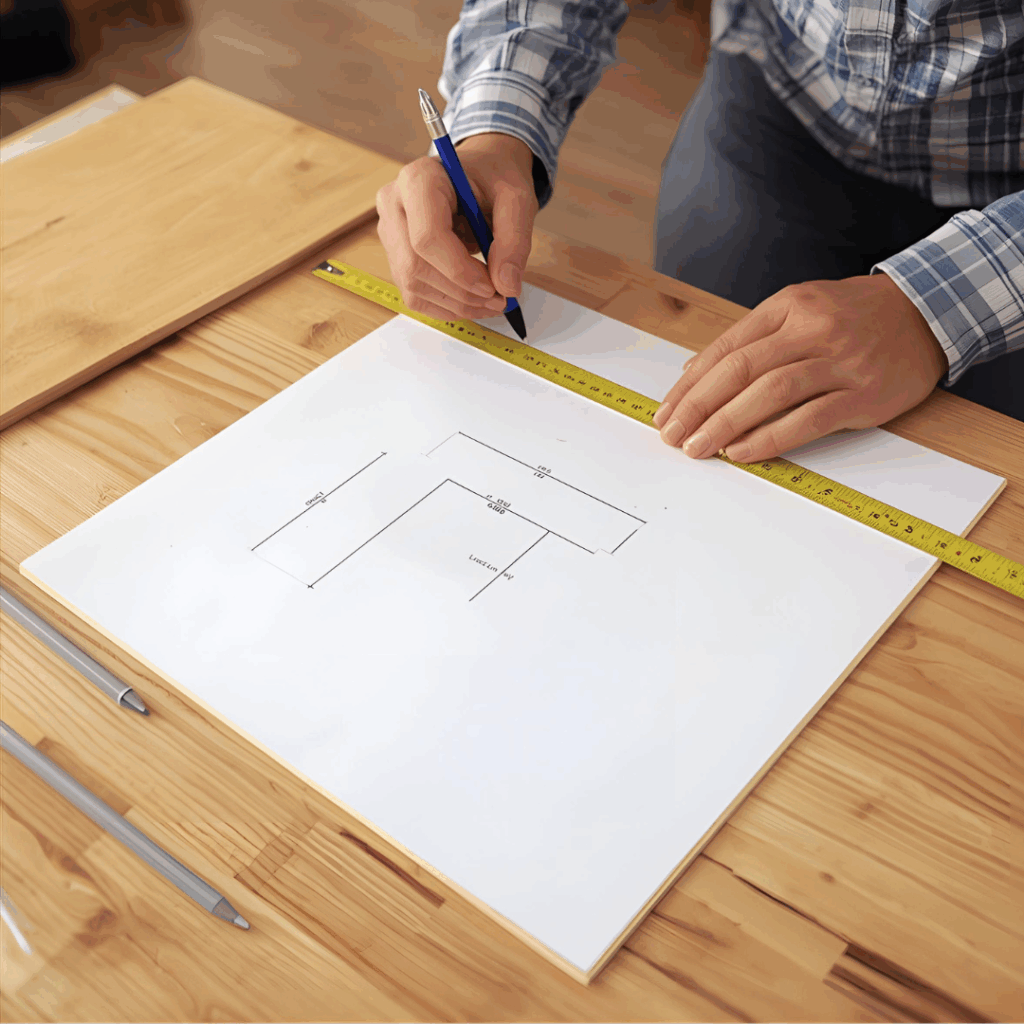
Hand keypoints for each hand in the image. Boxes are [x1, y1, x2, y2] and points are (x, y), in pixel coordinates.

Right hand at [376, 133, 538, 321]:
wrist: (479, 173)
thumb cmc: (493, 179)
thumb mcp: (516, 199)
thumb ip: (514, 240)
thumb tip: (506, 286)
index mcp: (419, 180)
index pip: (427, 237)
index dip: (459, 270)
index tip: (493, 286)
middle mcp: (394, 204)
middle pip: (415, 265)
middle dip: (460, 292)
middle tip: (499, 299)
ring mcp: (390, 232)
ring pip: (413, 285)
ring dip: (457, 303)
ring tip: (492, 300)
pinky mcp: (395, 256)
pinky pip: (414, 294)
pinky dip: (447, 306)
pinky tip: (473, 301)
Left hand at [651, 274, 948, 461]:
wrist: (928, 312)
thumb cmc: (854, 316)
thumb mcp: (800, 309)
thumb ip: (751, 339)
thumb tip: (695, 375)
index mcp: (789, 307)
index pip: (727, 348)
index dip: (691, 384)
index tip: (667, 411)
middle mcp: (812, 329)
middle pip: (741, 370)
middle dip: (699, 406)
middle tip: (673, 435)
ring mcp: (841, 361)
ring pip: (770, 393)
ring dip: (726, 424)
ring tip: (699, 447)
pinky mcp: (864, 394)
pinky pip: (808, 419)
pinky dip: (770, 437)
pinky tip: (742, 451)